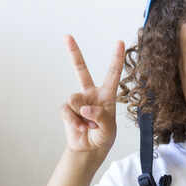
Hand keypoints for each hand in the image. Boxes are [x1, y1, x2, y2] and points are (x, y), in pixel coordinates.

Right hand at [59, 35, 124, 153]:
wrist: (88, 149)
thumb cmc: (103, 137)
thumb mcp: (108, 129)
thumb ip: (100, 117)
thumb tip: (84, 108)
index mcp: (107, 95)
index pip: (113, 73)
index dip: (116, 58)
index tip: (119, 42)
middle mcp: (91, 94)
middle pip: (81, 70)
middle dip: (73, 52)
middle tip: (67, 36)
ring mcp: (78, 101)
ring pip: (75, 99)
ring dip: (81, 115)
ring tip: (88, 125)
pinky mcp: (66, 109)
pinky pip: (66, 111)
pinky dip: (73, 121)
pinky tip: (79, 127)